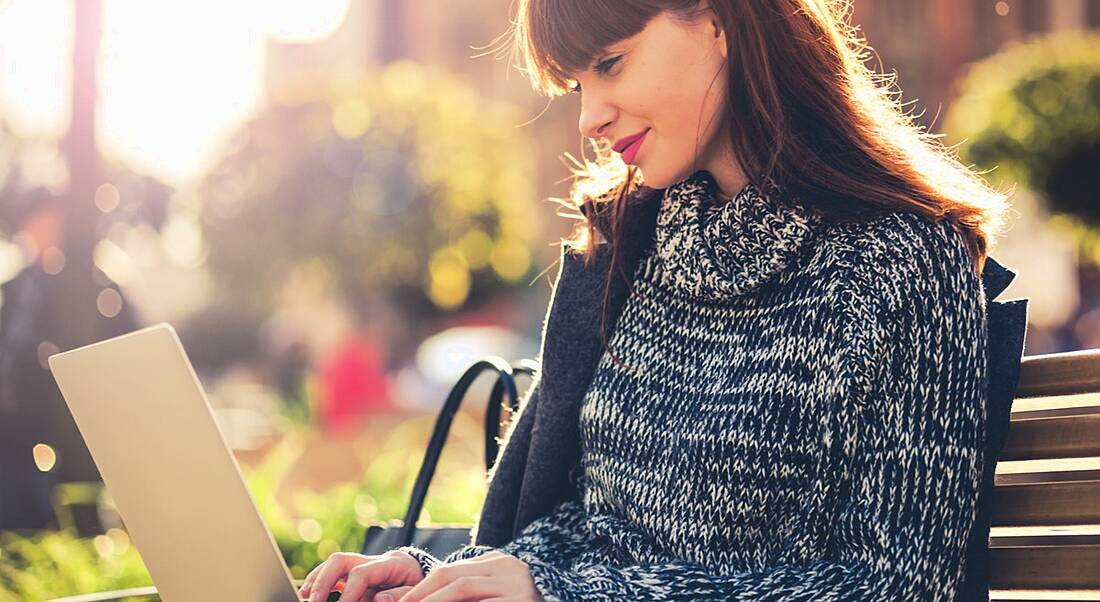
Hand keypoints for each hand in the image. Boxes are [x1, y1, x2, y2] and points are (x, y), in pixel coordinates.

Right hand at [298, 550, 424, 601]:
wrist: (424, 576)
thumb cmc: (423, 585)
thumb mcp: (417, 591)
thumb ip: (399, 595)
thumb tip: (378, 599)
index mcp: (392, 563)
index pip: (361, 573)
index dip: (349, 593)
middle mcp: (374, 560)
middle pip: (341, 560)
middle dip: (323, 580)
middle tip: (313, 601)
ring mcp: (364, 564)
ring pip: (334, 564)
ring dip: (317, 579)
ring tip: (304, 597)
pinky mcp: (357, 574)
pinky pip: (334, 573)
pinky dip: (320, 582)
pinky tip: (309, 594)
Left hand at [396, 550, 543, 601]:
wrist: (559, 601)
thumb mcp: (494, 591)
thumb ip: (469, 590)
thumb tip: (422, 600)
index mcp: (497, 563)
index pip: (450, 572)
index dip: (422, 589)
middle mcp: (507, 569)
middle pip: (453, 578)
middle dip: (422, 596)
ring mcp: (516, 587)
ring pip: (463, 590)